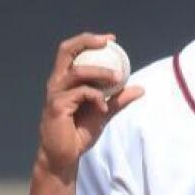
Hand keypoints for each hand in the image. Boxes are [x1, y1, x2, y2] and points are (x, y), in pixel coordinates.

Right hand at [28, 33, 142, 194]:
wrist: (65, 156)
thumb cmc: (79, 132)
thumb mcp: (104, 112)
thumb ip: (119, 99)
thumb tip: (140, 89)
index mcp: (65, 79)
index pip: (72, 50)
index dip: (89, 40)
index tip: (111, 39)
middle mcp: (57, 82)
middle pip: (66, 50)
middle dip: (87, 41)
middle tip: (107, 43)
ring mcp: (55, 93)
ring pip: (78, 71)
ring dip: (100, 72)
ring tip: (118, 78)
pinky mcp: (56, 106)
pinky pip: (81, 93)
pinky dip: (96, 97)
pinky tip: (104, 109)